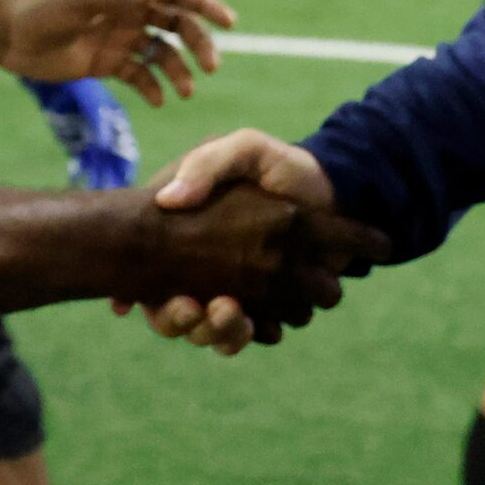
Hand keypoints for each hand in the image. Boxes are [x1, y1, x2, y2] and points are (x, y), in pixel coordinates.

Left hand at [0, 0, 233, 103]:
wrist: (5, 35)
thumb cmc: (40, 8)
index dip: (204, 4)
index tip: (229, 21)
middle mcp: (129, 11)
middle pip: (177, 25)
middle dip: (198, 44)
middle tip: (210, 67)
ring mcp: (119, 38)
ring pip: (162, 53)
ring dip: (178, 71)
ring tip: (184, 93)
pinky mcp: (107, 63)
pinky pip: (139, 75)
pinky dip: (153, 88)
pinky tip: (157, 101)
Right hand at [116, 129, 343, 354]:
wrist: (330, 189)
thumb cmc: (279, 167)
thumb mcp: (244, 149)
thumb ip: (207, 165)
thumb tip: (168, 200)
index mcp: (183, 238)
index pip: (154, 286)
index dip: (160, 305)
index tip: (185, 302)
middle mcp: (203, 275)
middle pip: (184, 323)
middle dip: (197, 325)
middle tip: (220, 306)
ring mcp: (238, 294)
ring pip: (219, 334)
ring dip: (227, 331)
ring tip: (237, 312)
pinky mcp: (269, 308)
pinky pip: (257, 335)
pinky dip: (261, 333)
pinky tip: (269, 322)